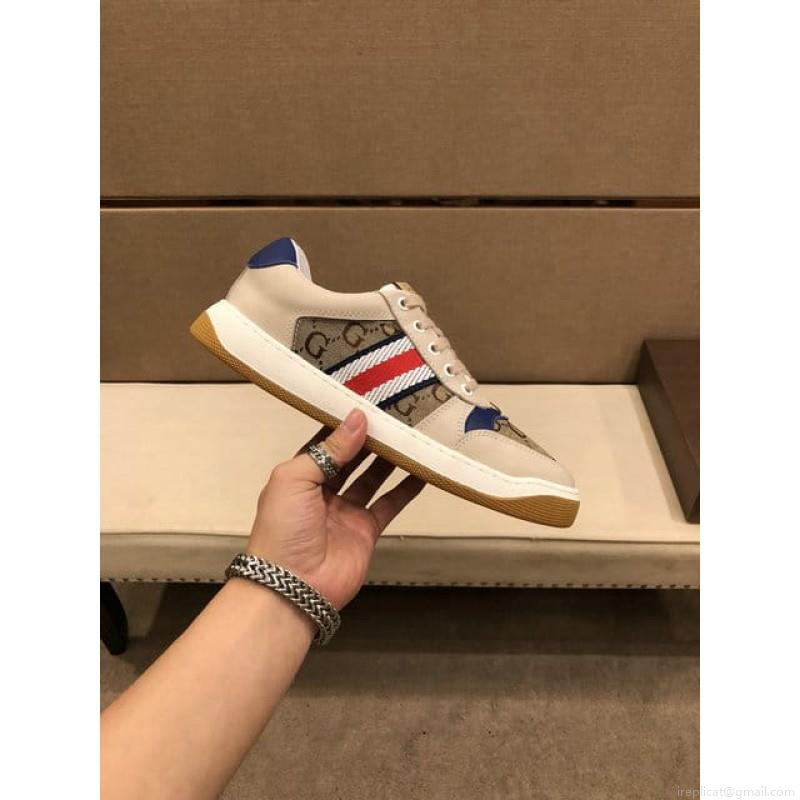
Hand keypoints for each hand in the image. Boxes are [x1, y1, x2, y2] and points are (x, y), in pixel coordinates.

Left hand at [246, 409, 424, 608]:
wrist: (292, 587)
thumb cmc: (284, 527)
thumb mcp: (295, 478)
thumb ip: (329, 449)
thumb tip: (358, 419)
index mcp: (300, 475)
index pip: (324, 442)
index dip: (343, 423)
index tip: (367, 401)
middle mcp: (323, 490)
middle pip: (351, 458)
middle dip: (369, 438)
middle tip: (395, 414)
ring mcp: (346, 511)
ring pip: (373, 477)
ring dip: (389, 458)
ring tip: (410, 434)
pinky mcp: (367, 530)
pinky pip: (390, 504)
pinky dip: (406, 488)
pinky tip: (422, 469)